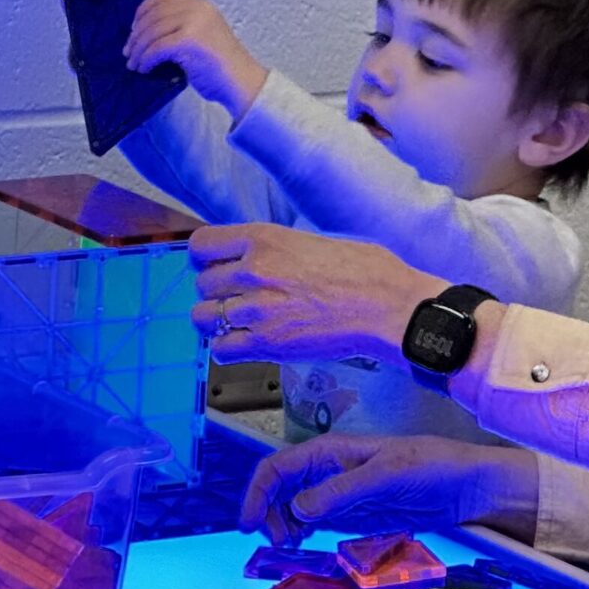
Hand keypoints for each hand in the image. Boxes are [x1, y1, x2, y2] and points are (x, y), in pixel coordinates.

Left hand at [128, 0, 269, 119]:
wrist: (243, 84)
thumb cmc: (221, 69)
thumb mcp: (201, 37)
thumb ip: (180, 28)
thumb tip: (144, 33)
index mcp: (201, 5)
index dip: (143, 10)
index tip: (134, 28)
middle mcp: (198, 8)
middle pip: (153, 13)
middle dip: (136, 34)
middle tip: (129, 51)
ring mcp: (195, 22)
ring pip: (152, 31)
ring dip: (138, 49)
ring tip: (134, 64)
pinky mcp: (190, 40)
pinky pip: (157, 47)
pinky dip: (146, 59)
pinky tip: (144, 69)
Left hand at [192, 224, 440, 365]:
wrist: (388, 306)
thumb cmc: (364, 270)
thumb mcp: (311, 239)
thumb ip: (273, 248)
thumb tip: (252, 257)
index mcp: (263, 239)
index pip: (201, 245)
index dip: (206, 258)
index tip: (217, 266)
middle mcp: (253, 271)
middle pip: (201, 283)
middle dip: (216, 291)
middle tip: (240, 298)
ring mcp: (256, 310)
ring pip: (203, 317)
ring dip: (217, 321)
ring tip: (240, 322)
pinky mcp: (266, 344)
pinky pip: (220, 349)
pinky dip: (229, 349)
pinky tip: (247, 343)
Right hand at [242, 434, 539, 543]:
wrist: (464, 487)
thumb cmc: (430, 467)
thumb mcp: (387, 475)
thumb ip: (343, 491)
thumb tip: (299, 509)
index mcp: (330, 452)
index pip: (278, 467)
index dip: (257, 492)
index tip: (248, 523)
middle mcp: (326, 471)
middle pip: (277, 489)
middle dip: (266, 513)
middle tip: (277, 542)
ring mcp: (336, 494)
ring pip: (290, 508)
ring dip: (280, 526)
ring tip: (290, 546)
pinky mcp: (348, 515)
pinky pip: (311, 522)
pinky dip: (298, 533)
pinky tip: (301, 544)